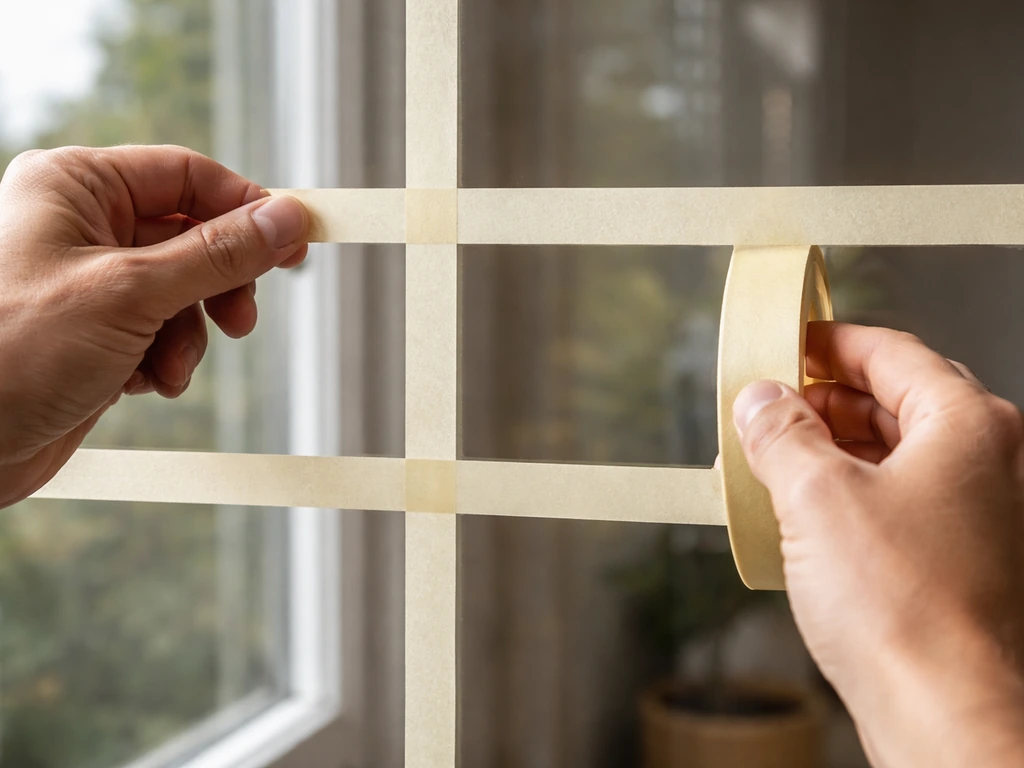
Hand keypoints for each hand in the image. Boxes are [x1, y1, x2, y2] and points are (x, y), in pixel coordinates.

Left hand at [0, 145, 309, 506]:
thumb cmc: (10, 351)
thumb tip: (287, 220)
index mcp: (77, 187)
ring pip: (183, 291)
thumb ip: (217, 255)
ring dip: (189, 335)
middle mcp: (83, 226)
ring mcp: (90, 282)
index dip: (245, 209)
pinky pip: (161, 331)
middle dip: (219, 285)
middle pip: (192, 236)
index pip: (188, 176)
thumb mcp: (131, 294)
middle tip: (241, 320)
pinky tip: (141, 382)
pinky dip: (165, 359)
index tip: (294, 242)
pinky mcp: (94, 332)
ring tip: (167, 368)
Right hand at [733, 322, 1023, 766]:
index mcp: (968, 426)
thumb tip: (760, 401)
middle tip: (765, 408)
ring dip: (830, 452)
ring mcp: (980, 514)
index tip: (785, 343)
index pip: (891, 352)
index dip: (828, 343)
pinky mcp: (962, 559)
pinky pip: (899, 502)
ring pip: (895, 456)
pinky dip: (850, 495)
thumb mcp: (816, 496)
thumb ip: (781, 433)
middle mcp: (989, 463)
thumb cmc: (907, 610)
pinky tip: (803, 514)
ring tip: (770, 462)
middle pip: (894, 401)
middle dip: (821, 402)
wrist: (951, 715)